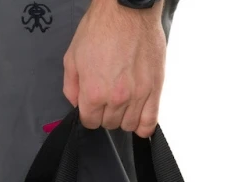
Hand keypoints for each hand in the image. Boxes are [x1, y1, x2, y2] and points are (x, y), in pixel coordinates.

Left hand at [63, 0, 165, 137]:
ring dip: (123, 118)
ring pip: (128, 125)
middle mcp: (116, 98)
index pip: (90, 122)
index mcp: (94, 92)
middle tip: (107, 97)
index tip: (92, 106)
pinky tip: (138, 118)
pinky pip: (150, 122)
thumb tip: (76, 104)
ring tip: (122, 103)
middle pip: (109, 124)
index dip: (89, 115)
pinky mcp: (155, 89)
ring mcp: (138, 95)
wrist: (127, 8)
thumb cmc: (101, 28)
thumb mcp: (72, 56)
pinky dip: (143, 126)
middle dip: (105, 114)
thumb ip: (71, 86)